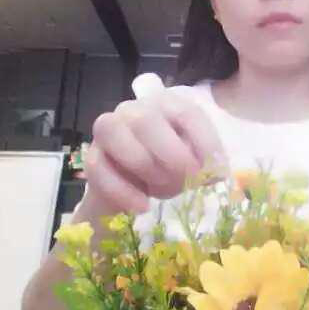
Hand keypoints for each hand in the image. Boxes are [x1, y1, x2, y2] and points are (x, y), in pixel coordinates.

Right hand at [84, 90, 227, 214]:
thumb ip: (205, 163)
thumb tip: (217, 173)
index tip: (216, 172)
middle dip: (171, 155)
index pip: (186, 113)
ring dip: (145, 166)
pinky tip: (142, 206)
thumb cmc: (168, 168)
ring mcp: (108, 129)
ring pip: (115, 133)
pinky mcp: (91, 156)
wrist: (132, 191)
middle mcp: (134, 109)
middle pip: (146, 120)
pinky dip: (123, 191)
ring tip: (163, 190)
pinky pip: (98, 168)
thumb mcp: (191, 164)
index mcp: (166, 104)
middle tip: (187, 180)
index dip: (204, 143)